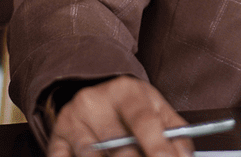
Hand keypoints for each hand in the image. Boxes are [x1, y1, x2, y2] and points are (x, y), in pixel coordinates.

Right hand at [47, 76, 191, 156]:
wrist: (92, 91)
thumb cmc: (129, 104)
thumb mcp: (154, 106)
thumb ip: (173, 129)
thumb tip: (185, 155)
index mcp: (125, 91)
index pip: (142, 120)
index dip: (157, 146)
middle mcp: (95, 102)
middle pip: (116, 144)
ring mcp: (72, 121)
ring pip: (91, 156)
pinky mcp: (55, 141)